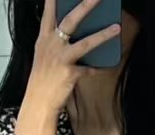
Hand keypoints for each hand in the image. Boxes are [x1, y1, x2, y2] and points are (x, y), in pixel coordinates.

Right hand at [23, 0, 120, 115]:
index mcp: (43, 39)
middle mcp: (52, 45)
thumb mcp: (44, 56)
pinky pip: (90, 70)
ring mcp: (61, 59)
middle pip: (70, 20)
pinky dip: (98, 68)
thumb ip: (55, 41)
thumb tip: (74, 33)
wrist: (38, 103)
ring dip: (103, 35)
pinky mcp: (70, 74)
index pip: (48, 13)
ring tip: (117, 27)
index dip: (54, 0)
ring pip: (86, 43)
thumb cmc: (42, 79)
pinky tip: (107, 66)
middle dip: (85, 5)